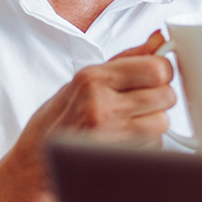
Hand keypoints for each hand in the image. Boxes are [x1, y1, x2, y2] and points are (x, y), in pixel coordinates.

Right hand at [0, 32, 177, 201]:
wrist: (34, 163)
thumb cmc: (59, 119)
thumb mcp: (85, 80)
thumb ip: (127, 58)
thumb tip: (159, 39)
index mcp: (93, 78)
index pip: (157, 68)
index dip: (163, 73)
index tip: (155, 78)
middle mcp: (100, 104)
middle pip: (166, 95)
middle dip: (160, 99)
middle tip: (141, 104)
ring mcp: (108, 134)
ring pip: (163, 122)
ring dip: (154, 124)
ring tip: (129, 124)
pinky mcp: (116, 158)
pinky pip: (154, 146)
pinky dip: (146, 145)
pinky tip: (124, 142)